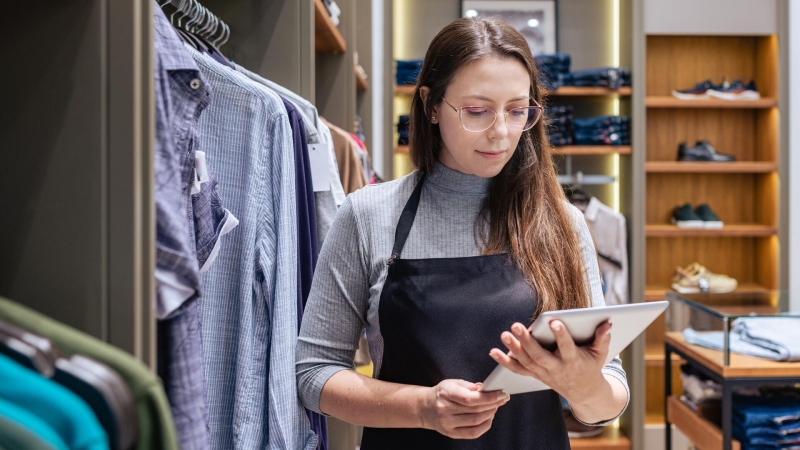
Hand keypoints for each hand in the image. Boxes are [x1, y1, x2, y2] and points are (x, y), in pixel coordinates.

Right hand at [418, 379, 509, 438]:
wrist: (425, 408)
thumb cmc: (441, 394)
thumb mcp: (452, 383)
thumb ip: (468, 386)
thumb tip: (484, 388)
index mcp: (445, 394)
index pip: (470, 398)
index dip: (488, 397)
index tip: (501, 393)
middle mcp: (445, 410)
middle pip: (475, 410)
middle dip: (493, 404)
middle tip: (502, 398)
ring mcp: (447, 424)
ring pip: (476, 421)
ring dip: (490, 414)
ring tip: (495, 406)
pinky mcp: (451, 433)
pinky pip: (473, 433)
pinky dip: (485, 426)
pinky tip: (489, 418)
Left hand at [489, 320, 612, 403]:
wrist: (584, 392)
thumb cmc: (591, 366)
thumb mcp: (600, 354)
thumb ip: (603, 338)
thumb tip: (607, 323)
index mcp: (574, 361)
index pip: (567, 347)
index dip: (561, 335)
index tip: (554, 321)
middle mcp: (557, 368)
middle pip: (540, 356)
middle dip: (527, 342)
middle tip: (516, 326)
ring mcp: (544, 373)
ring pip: (527, 362)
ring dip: (513, 349)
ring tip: (505, 334)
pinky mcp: (536, 375)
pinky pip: (518, 370)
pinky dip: (505, 362)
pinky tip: (494, 351)